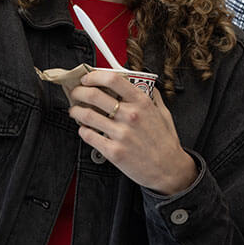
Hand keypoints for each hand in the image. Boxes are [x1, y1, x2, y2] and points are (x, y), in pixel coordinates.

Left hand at [68, 69, 196, 195]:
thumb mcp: (163, 112)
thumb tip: (140, 82)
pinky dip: (82, 130)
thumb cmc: (165, 142)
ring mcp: (121, 134)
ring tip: (75, 111)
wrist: (168, 169)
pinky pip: (89, 136)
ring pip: (87, 115)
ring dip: (76, 110)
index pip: (113, 79)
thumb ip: (151, 95)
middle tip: (76, 93)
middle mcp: (130, 115)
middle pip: (94, 95)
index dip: (94, 76)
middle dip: (78, 92)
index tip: (87, 78)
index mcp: (142, 102)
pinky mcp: (113, 151)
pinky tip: (84, 128)